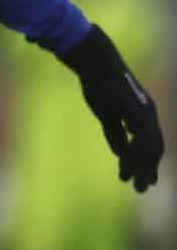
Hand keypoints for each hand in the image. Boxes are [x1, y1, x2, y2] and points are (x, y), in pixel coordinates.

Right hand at [59, 25, 163, 190]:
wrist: (95, 60)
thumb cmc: (99, 82)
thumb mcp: (107, 112)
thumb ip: (115, 132)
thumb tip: (121, 153)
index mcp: (144, 114)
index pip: (152, 143)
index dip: (148, 163)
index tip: (144, 179)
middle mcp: (149, 114)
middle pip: (155, 148)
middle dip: (149, 170)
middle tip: (143, 189)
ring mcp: (143, 112)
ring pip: (149, 146)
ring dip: (142, 167)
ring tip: (134, 184)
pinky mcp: (133, 110)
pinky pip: (139, 137)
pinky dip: (134, 153)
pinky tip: (126, 165)